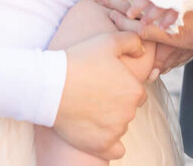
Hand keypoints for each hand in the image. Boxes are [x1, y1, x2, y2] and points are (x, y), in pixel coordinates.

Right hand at [53, 32, 147, 159]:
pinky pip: (116, 151)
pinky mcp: (100, 145)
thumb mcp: (108, 41)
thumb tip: (142, 51)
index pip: (137, 92)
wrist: (50, 85)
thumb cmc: (78, 61)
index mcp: (134, 90)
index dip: (123, 87)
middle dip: (116, 103)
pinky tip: (99, 134)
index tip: (106, 83)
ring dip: (110, 121)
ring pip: (120, 127)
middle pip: (129, 110)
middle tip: (96, 94)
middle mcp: (129, 112)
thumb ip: (132, 41)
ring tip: (89, 108)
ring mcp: (115, 131)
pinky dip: (110, 145)